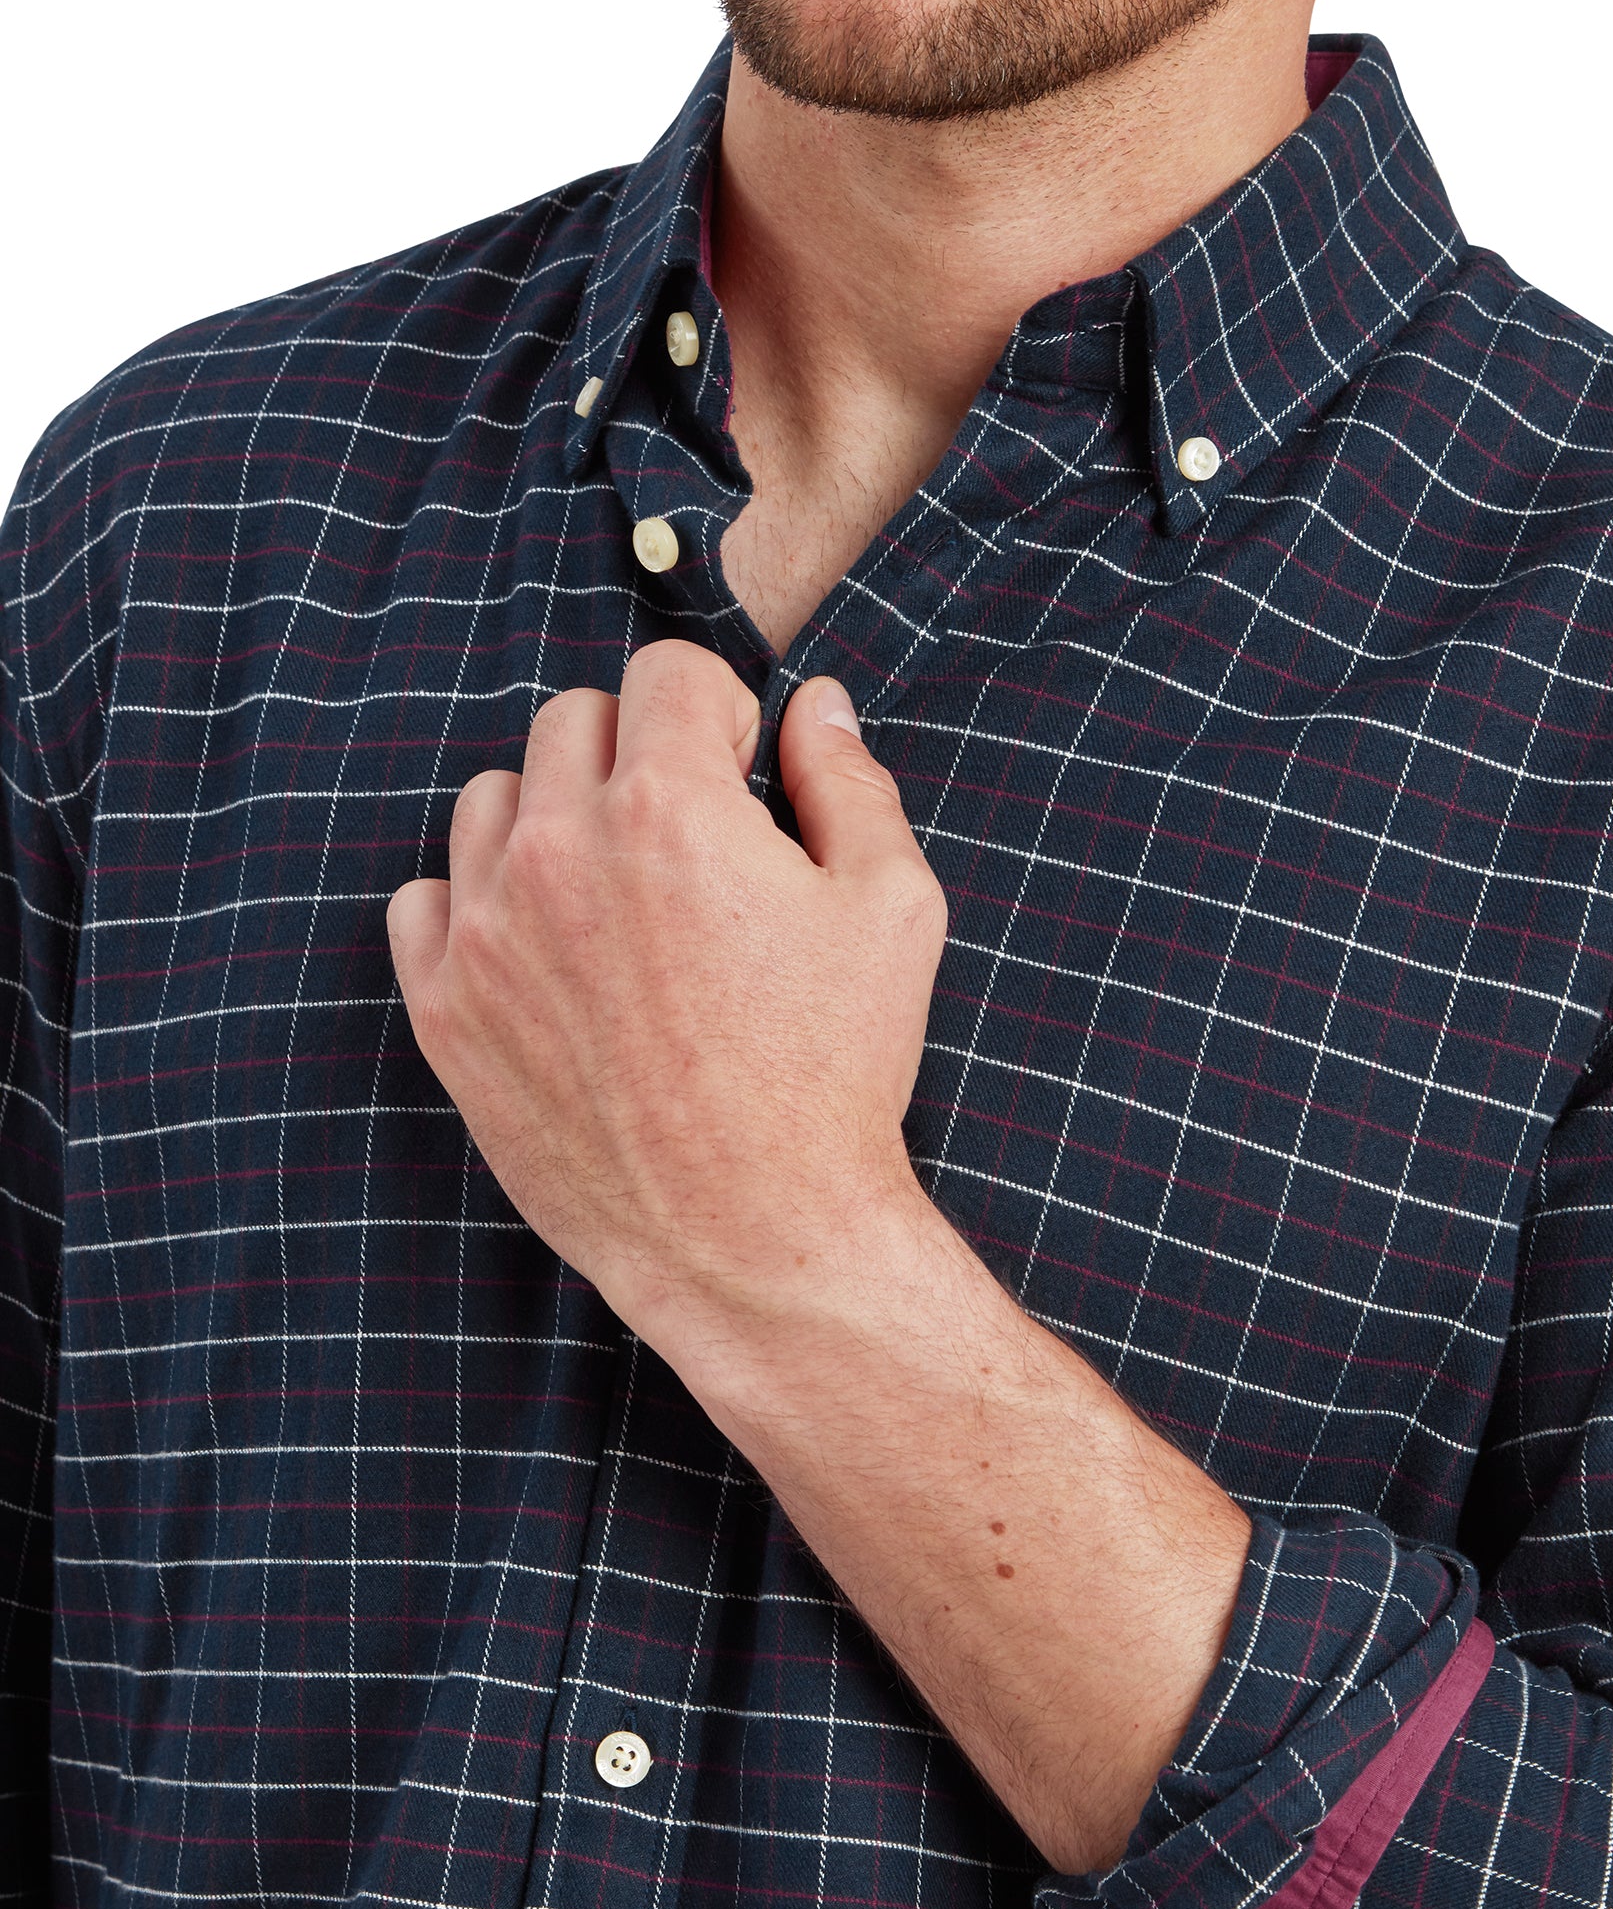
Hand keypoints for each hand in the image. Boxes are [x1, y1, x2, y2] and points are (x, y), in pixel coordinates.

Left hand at [385, 640, 947, 1365]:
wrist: (753, 1235)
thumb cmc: (834, 1075)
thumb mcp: (890, 911)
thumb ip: (849, 783)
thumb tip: (816, 706)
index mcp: (670, 808)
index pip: (664, 673)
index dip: (719, 713)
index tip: (740, 775)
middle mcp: (561, 852)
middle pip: (573, 720)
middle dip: (638, 755)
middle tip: (690, 842)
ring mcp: (488, 932)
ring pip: (494, 798)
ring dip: (555, 818)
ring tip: (619, 897)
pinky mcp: (446, 1010)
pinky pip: (427, 899)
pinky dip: (481, 904)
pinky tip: (551, 951)